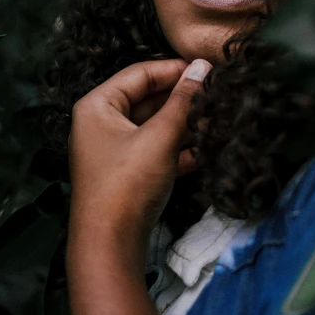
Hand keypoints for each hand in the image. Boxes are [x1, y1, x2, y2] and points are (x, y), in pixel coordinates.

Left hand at [67, 58, 211, 253]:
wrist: (111, 248)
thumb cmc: (128, 184)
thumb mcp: (161, 136)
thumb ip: (184, 100)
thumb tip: (202, 67)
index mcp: (98, 106)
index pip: (140, 73)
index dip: (175, 69)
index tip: (207, 69)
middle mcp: (102, 123)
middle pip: (149, 99)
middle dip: (183, 100)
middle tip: (216, 95)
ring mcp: (114, 150)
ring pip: (156, 126)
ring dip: (185, 125)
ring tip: (216, 121)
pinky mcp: (128, 173)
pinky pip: (156, 149)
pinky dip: (179, 148)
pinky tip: (206, 149)